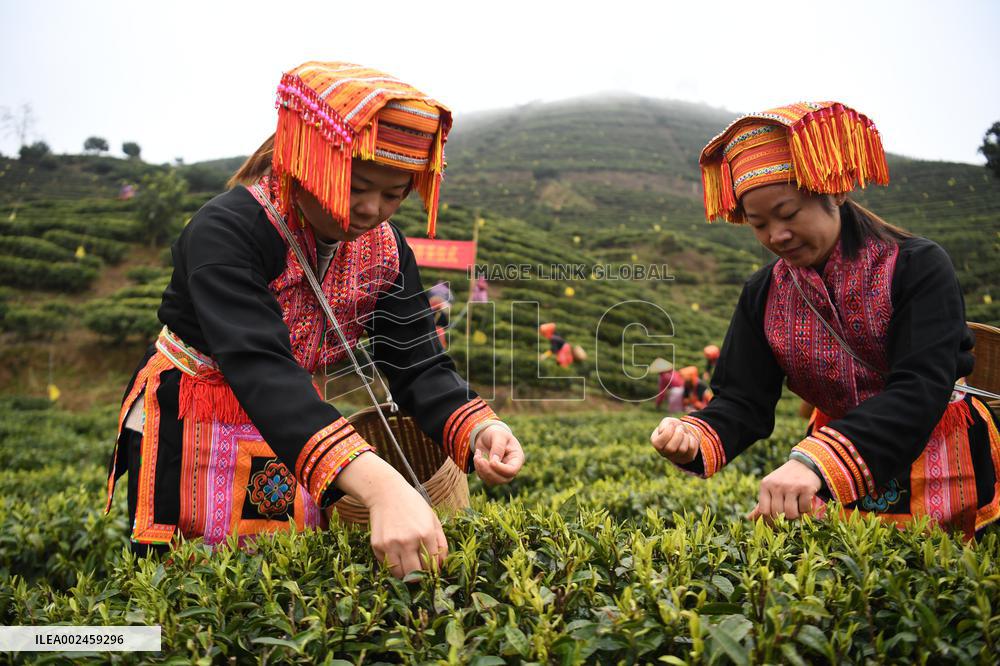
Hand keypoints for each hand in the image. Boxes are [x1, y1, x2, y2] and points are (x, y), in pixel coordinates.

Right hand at [333, 452, 446, 578]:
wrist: (386, 493)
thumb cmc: (413, 506)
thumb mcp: (433, 520)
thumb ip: (441, 543)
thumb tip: (440, 567)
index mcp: (425, 534)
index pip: (432, 565)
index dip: (432, 570)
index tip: (431, 569)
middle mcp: (408, 541)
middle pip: (416, 574)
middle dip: (419, 576)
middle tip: (419, 571)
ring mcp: (391, 544)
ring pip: (400, 574)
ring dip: (405, 574)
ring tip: (408, 565)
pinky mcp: (378, 546)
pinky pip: (387, 565)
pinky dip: (392, 565)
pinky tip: (396, 553)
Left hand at [473, 424, 523, 485]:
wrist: (487, 435)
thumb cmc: (496, 433)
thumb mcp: (499, 435)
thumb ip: (498, 447)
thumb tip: (494, 461)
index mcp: (517, 458)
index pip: (512, 470)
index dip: (501, 469)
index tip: (491, 461)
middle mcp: (511, 468)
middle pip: (503, 479)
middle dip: (488, 471)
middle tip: (479, 459)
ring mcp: (502, 473)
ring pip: (492, 481)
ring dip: (481, 470)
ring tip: (477, 456)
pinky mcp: (492, 474)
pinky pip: (484, 478)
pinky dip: (478, 469)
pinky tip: (477, 457)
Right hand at [650, 417, 698, 463]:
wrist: (683, 431)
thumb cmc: (673, 427)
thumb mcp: (667, 422)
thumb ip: (665, 424)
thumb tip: (666, 431)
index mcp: (656, 443)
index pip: (658, 443)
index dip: (667, 432)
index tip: (671, 425)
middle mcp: (664, 453)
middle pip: (670, 449)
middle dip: (677, 435)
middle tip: (680, 428)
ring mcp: (676, 457)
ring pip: (682, 449)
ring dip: (685, 437)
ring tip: (684, 432)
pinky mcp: (687, 458)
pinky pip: (691, 449)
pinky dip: (691, 440)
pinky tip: (688, 438)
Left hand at [748, 459, 822, 523]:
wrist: (804, 464)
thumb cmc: (785, 479)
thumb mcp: (770, 488)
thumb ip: (761, 504)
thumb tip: (749, 518)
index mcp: (765, 485)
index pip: (764, 511)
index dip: (769, 522)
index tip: (775, 525)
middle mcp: (777, 485)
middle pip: (777, 514)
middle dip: (784, 519)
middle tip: (789, 515)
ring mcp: (791, 486)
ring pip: (791, 514)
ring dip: (796, 516)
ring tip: (797, 509)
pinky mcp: (806, 488)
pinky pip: (805, 509)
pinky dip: (806, 510)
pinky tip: (805, 502)